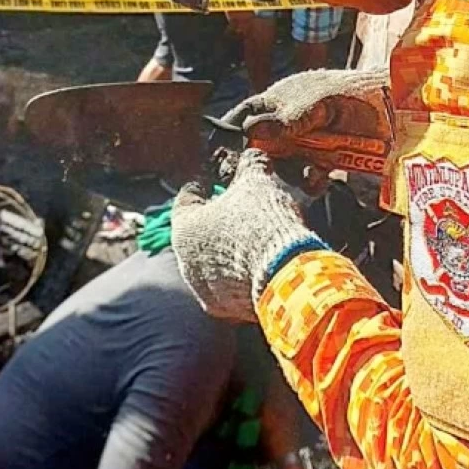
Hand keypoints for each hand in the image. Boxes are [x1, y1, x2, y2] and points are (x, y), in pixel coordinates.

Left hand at [171, 149, 316, 321]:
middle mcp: (185, 261)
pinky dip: (239, 276)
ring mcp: (203, 289)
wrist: (284, 276)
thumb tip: (252, 157)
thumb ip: (250, 166)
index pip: (186, 199)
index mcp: (183, 227)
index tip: (209, 179)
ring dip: (226, 251)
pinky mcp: (225, 310)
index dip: (201, 185)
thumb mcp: (257, 182)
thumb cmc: (262, 223)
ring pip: (211, 263)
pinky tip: (259, 265)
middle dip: (216, 221)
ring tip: (251, 239)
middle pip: (197, 233)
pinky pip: (229, 287)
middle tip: (235, 209)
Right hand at [218, 69, 391, 170]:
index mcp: (285, 97)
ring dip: (287, 173)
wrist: (401, 110)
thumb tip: (251, 132)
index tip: (236, 149)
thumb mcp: (319, 102)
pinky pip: (307, 176)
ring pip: (285, 164)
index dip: (241, 131)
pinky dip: (309, 181)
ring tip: (300, 173)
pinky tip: (318, 180)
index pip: (251, 114)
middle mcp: (292, 121)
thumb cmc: (360, 94)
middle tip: (263, 170)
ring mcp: (309, 141)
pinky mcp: (326, 161)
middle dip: (264, 159)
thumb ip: (287, 119)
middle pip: (265, 144)